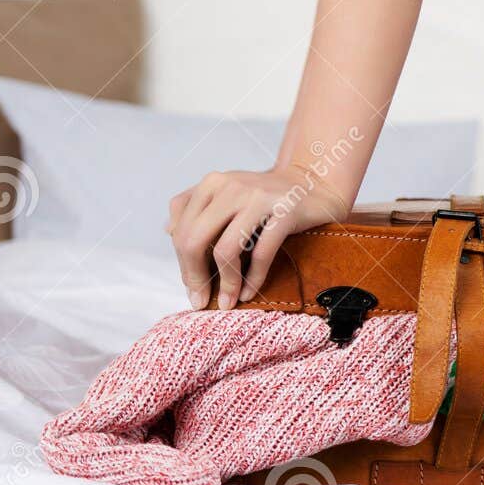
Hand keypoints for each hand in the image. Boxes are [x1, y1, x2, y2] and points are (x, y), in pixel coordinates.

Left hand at [167, 167, 348, 310]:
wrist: (314, 184)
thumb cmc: (268, 197)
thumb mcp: (229, 194)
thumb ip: (198, 206)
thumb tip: (169, 231)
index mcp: (213, 183)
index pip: (182, 230)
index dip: (183, 264)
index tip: (192, 288)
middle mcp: (232, 186)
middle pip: (195, 240)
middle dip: (195, 277)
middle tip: (201, 300)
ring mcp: (259, 198)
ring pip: (225, 249)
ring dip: (225, 283)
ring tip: (228, 301)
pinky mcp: (285, 211)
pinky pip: (261, 253)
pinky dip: (252, 278)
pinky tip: (249, 291)